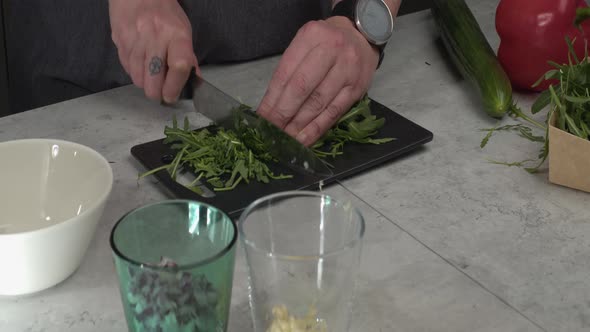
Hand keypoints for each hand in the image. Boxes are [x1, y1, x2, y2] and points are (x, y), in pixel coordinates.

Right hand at [108, 0, 197, 102]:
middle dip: (157, 93)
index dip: (175, 87)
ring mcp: (135, 39)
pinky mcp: (119, 41)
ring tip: (150, 79)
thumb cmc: (165, 14)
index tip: (172, 96)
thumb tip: (194, 82)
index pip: (179, 67)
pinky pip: (126, 68)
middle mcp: (155, 37)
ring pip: (137, 77)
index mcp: (177, 35)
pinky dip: (133, 73)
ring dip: (144, 84)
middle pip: (154, 78)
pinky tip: (140, 67)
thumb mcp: (183, 31)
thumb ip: (188, 57)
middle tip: (160, 93)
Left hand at [256, 16, 379, 145]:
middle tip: (271, 131)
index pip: (286, 73)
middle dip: (283, 113)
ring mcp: (347, 70)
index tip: (262, 117)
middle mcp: (331, 50)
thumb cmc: (326, 43)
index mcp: (311, 36)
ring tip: (284, 139)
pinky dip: (317, 129)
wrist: (362, 37)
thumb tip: (270, 105)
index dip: (272, 99)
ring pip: (318, 103)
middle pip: (301, 89)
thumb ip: (289, 69)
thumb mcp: (305, 44)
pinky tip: (304, 140)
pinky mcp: (357, 89)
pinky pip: (334, 113)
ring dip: (298, 125)